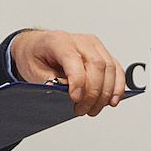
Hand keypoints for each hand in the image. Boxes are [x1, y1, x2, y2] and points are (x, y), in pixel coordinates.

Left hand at [11, 30, 125, 116]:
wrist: (37, 46)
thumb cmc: (35, 56)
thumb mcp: (32, 70)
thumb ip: (48, 81)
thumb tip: (63, 91)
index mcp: (59, 41)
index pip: (74, 60)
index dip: (78, 81)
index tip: (75, 99)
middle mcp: (79, 40)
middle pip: (97, 65)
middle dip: (93, 93)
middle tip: (82, 110)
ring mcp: (94, 46)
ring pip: (109, 68)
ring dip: (105, 93)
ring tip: (93, 109)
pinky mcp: (102, 53)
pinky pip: (116, 69)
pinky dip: (117, 86)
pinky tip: (111, 100)